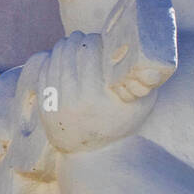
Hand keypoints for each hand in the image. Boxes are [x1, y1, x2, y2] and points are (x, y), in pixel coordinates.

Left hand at [37, 30, 156, 152]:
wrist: (96, 155)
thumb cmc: (123, 123)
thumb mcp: (142, 104)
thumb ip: (145, 81)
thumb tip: (150, 57)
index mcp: (96, 98)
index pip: (88, 52)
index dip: (93, 40)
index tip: (98, 39)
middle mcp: (73, 101)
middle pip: (70, 52)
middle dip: (77, 40)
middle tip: (85, 38)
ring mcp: (55, 104)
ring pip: (55, 60)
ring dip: (63, 47)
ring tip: (73, 43)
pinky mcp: (44, 107)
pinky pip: (43, 73)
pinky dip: (51, 60)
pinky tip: (60, 57)